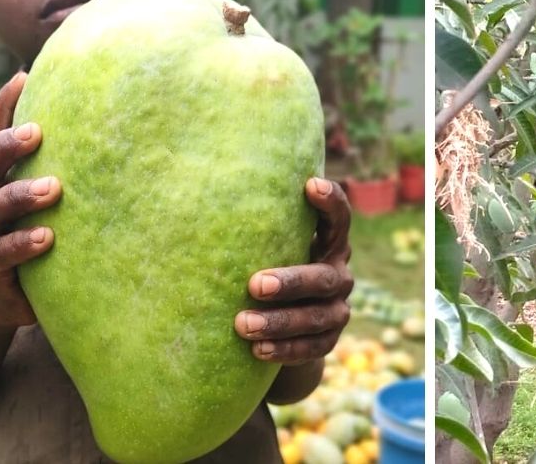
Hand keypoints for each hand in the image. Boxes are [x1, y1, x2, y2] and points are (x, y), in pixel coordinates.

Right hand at [0, 72, 61, 330]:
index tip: (23, 77)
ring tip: (54, 188)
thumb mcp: (45, 204)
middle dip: (7, 147)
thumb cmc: (38, 238)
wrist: (12, 301)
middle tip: (36, 131)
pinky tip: (48, 237)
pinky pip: (2, 256)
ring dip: (22, 195)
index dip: (3, 107)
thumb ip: (62, 169)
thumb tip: (111, 124)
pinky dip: (24, 244)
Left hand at [234, 178, 352, 364]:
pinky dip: (285, 349)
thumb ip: (255, 228)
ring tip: (243, 325)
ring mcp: (338, 309)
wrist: (284, 323)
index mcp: (329, 243)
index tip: (309, 185)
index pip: (339, 218)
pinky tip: (257, 350)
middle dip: (291, 281)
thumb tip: (197, 193)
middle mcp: (339, 274)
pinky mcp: (328, 340)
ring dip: (280, 322)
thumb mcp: (268, 246)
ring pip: (317, 316)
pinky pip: (312, 346)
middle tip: (254, 285)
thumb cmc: (265, 267)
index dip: (330, 202)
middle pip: (323, 277)